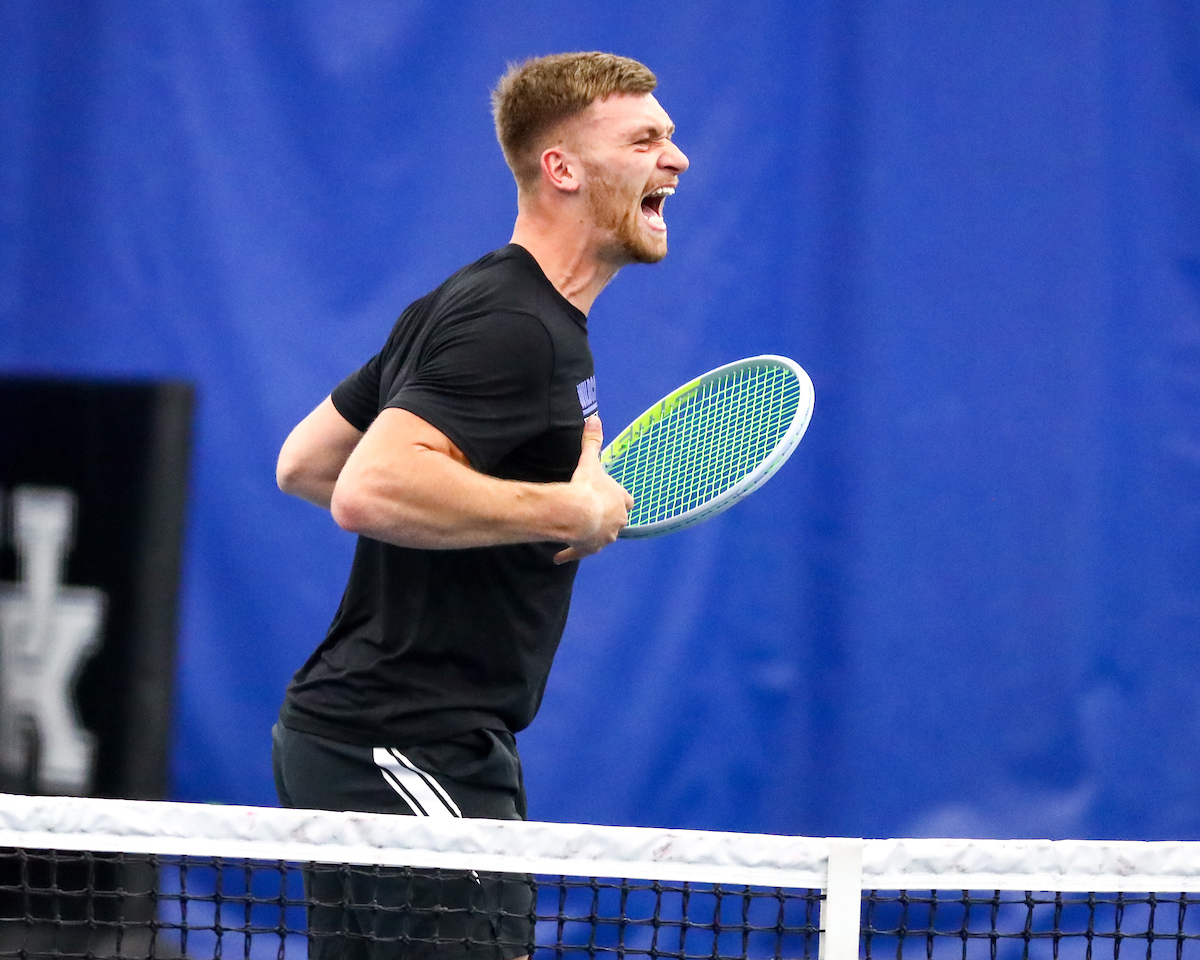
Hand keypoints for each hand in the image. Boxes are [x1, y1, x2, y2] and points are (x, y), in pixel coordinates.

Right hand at [554, 416, 633, 563]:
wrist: (577, 513)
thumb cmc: (588, 487)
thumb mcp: (590, 462)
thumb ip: (592, 441)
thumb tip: (594, 418)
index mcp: (621, 501)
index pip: (627, 501)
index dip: (619, 499)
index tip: (610, 496)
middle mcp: (617, 522)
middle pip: (617, 521)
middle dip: (608, 517)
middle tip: (593, 512)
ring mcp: (604, 538)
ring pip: (602, 537)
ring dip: (593, 534)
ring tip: (580, 531)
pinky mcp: (588, 548)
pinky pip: (579, 552)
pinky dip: (569, 553)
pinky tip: (558, 557)